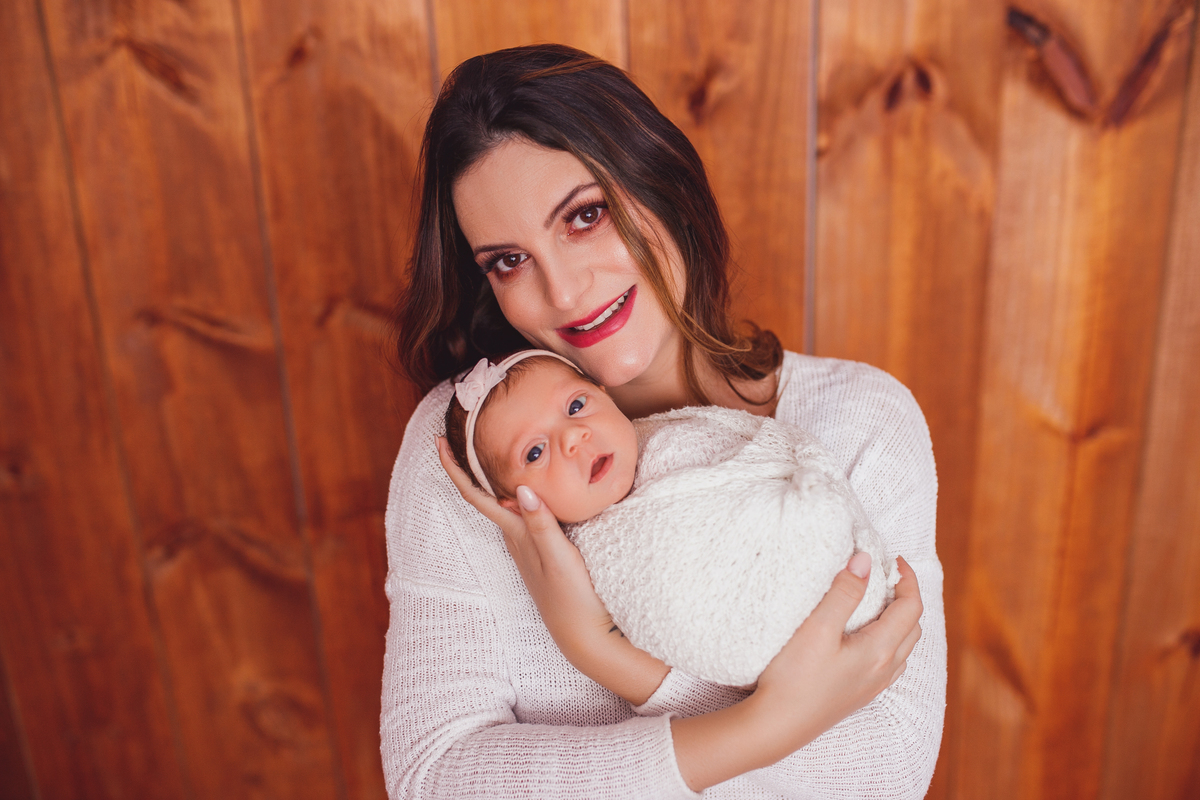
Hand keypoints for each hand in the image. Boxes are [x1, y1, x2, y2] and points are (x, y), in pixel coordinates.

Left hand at [436, 438, 668, 702]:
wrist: (581, 633)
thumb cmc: (571, 596)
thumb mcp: (559, 557)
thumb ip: (541, 524)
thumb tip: (520, 488)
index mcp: (515, 533)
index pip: (476, 496)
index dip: (455, 469)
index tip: (439, 442)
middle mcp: (515, 537)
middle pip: (484, 495)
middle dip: (471, 466)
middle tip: (465, 433)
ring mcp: (526, 545)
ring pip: (503, 504)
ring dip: (493, 479)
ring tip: (491, 451)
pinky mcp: (540, 551)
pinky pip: (521, 515)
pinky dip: (519, 495)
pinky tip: (528, 489)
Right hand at [671, 553, 922, 791]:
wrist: (776, 726)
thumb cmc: (794, 677)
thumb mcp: (817, 628)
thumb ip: (844, 593)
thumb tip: (866, 560)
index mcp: (881, 651)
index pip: (911, 607)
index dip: (908, 579)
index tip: (891, 558)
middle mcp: (884, 670)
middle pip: (912, 627)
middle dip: (905, 597)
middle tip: (884, 575)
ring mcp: (872, 686)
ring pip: (903, 647)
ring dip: (899, 620)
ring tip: (876, 601)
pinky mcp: (858, 695)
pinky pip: (889, 662)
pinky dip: (888, 640)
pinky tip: (864, 637)